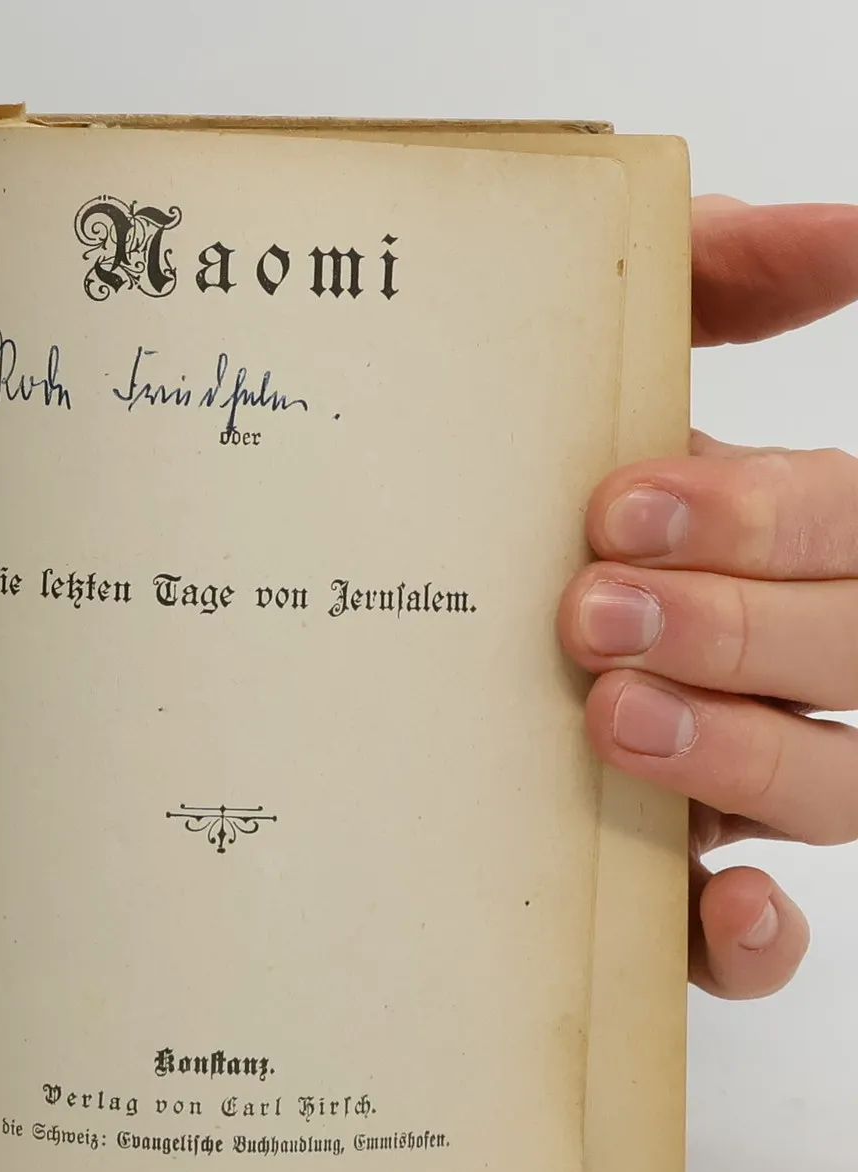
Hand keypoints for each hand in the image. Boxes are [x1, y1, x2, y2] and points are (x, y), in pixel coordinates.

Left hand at [559, 196, 857, 997]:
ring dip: (741, 753)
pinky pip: (753, 941)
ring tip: (609, 715)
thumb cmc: (503, 482)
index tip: (621, 499)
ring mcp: (742, 777)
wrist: (362, 604)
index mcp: (778, 538)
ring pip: (835, 788)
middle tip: (587, 607)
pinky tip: (714, 899)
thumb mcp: (589, 358)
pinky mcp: (673, 886)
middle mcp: (782, 658)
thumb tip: (852, 230)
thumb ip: (710, 276)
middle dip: (737, 626)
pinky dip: (753, 936)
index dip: (767, 516)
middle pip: (853, 654)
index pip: (846, 524)